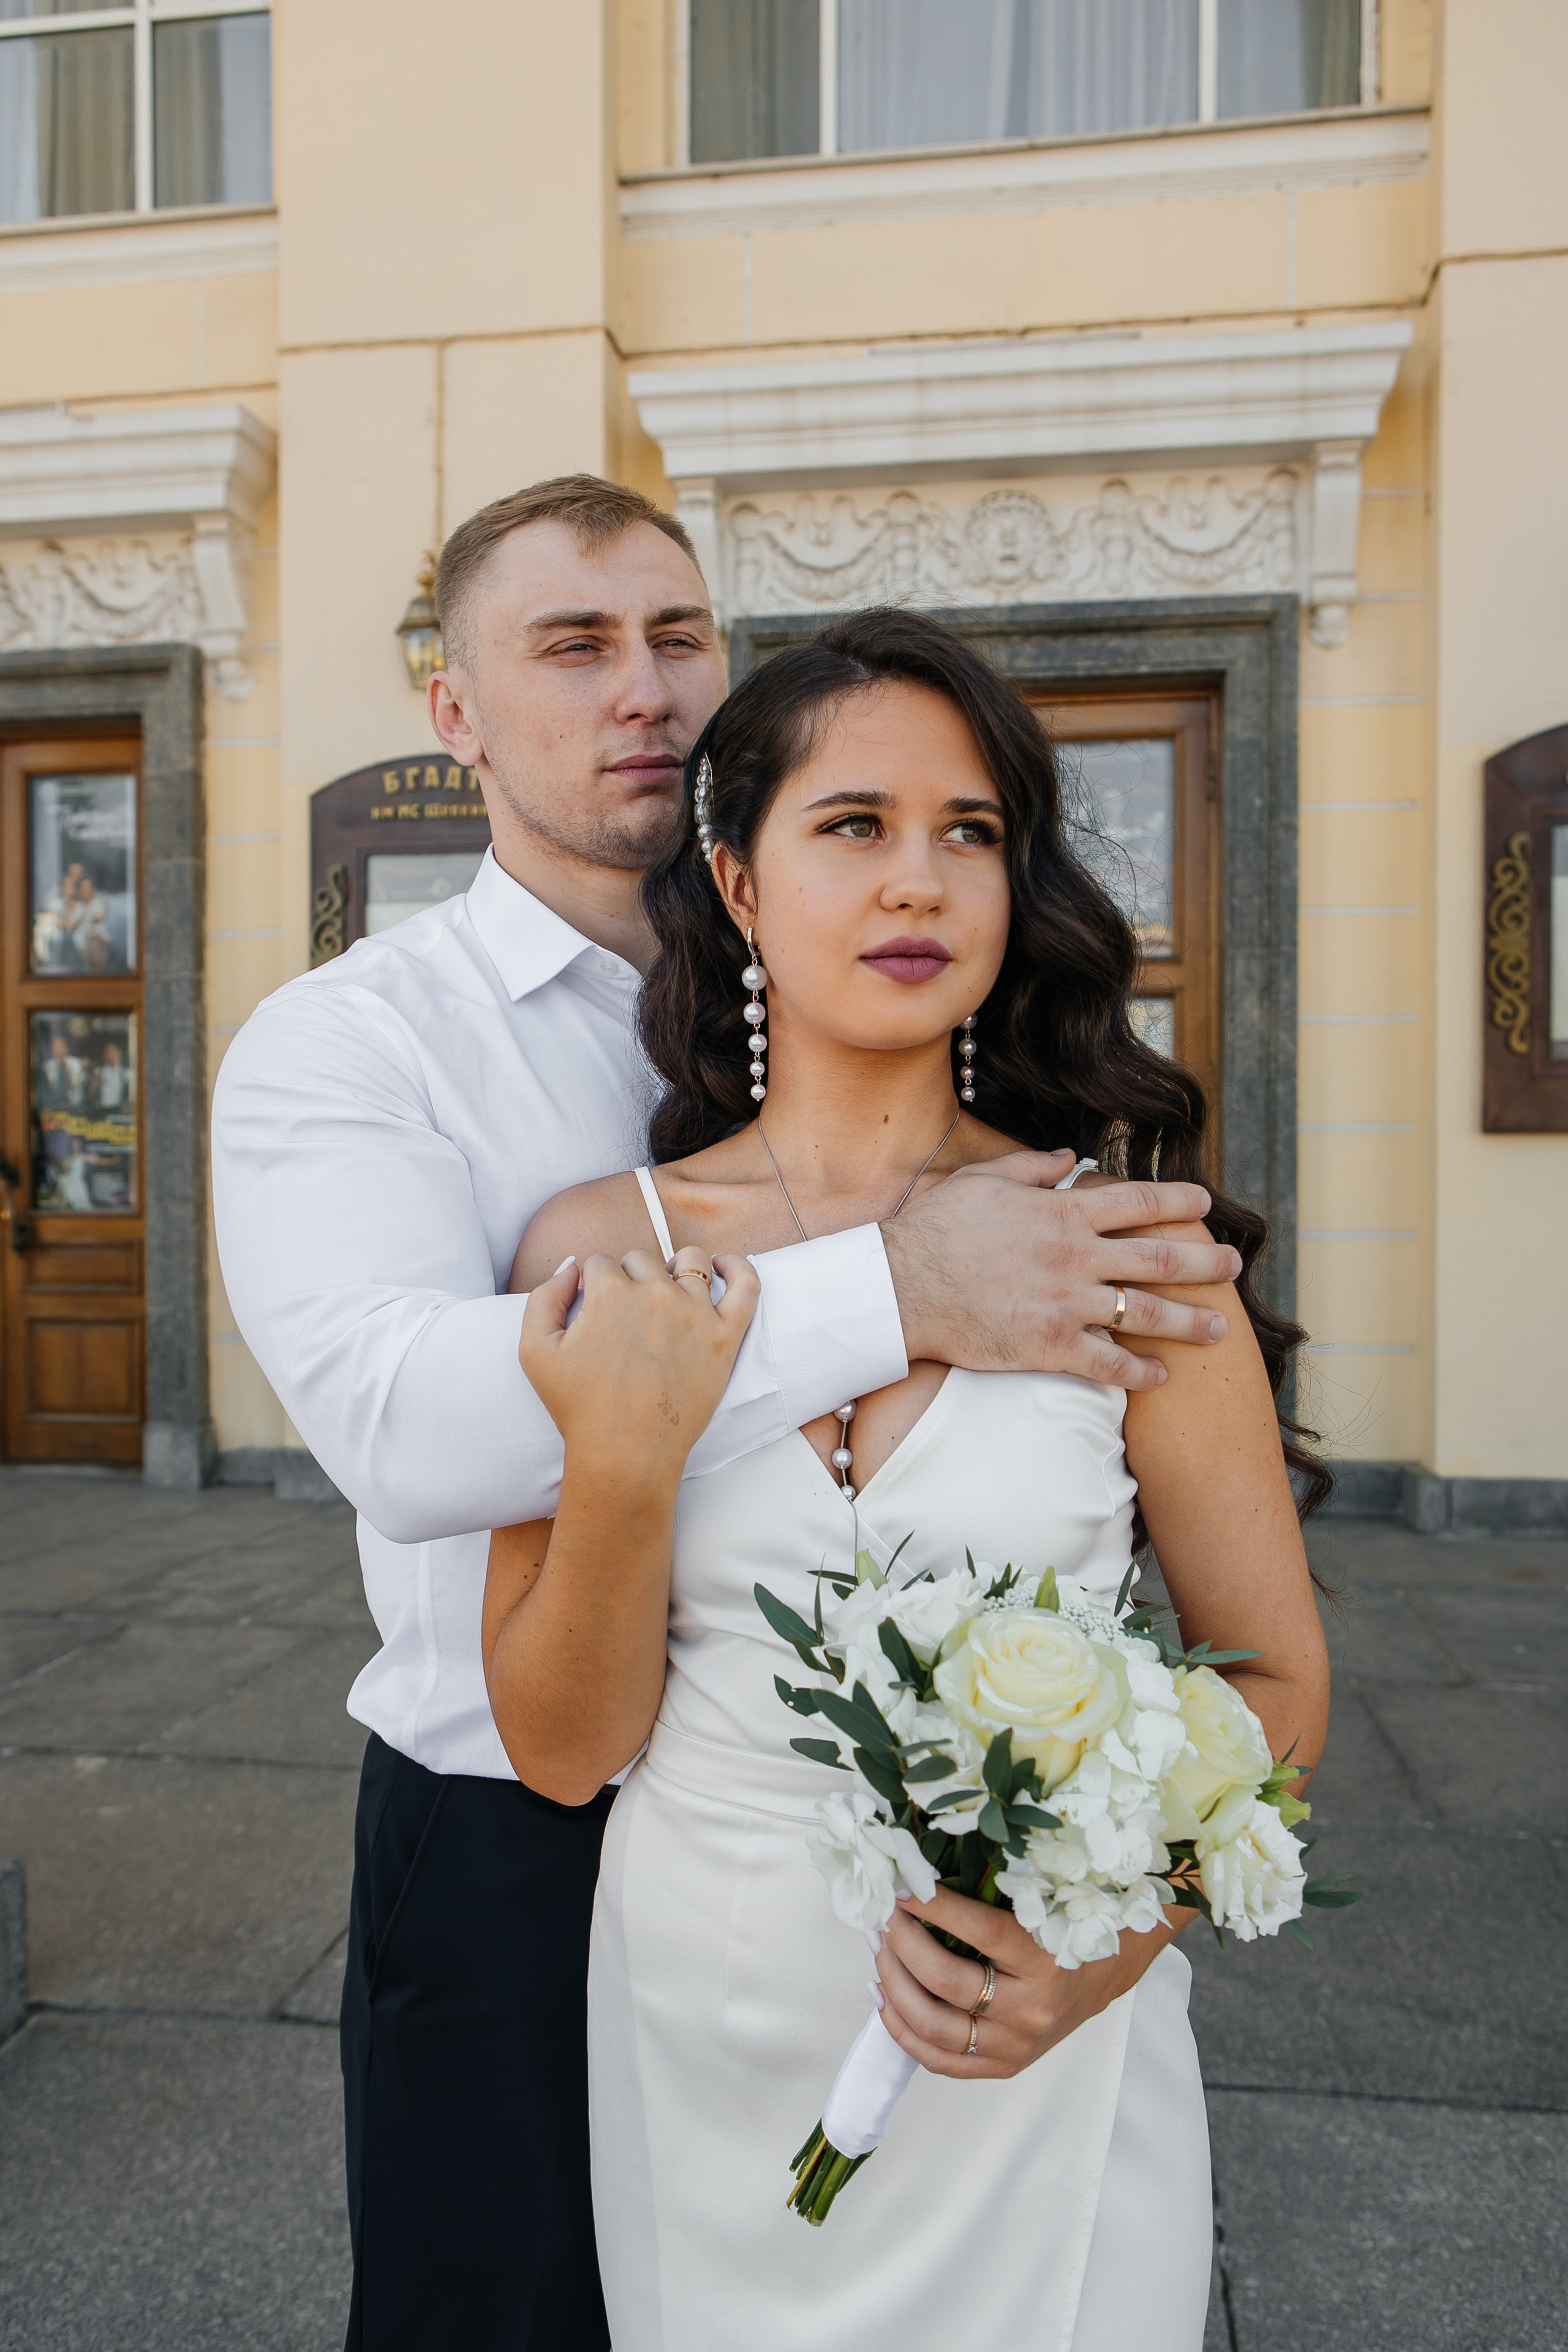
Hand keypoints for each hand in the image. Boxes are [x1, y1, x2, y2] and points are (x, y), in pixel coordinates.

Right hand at [520, 1246, 759, 1490]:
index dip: (593, 1286)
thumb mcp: (534, 1351)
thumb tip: (571, 1267)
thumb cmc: (579, 1408)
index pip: (601, 1264)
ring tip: (667, 1291)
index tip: (594, 1311)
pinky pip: (746, 1285)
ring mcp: (695, 1313)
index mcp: (610, 1292)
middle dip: (628, 1279)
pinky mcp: (724, 1337)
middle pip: (641, 1261)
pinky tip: (722, 1267)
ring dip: (673, 1269)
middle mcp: (655, 1293)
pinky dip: (738, 1268)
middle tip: (625, 1318)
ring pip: (689, 1262)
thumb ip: (543, 1298)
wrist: (625, 1455)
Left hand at [874, 1884, 1176, 2078]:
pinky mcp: (1005, 2066)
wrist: (1104, 1975)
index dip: (934, 1907)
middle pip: (947, 1982)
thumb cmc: (1066, 1929)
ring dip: (894, 1986)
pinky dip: (904, 2031)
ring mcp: (1017, 2045)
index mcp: (1046, 1959)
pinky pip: (940, 2061)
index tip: (901, 1887)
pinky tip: (885, 1998)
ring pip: (935, 2027)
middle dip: (902, 1945)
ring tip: (879, 1954)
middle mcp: (1032, 2009)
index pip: (981, 1931)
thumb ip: (991, 1892)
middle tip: (883, 1920)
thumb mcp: (1040, 1903)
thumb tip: (923, 1874)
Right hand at [883, 1150, 1241, 1391]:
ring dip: (1189, 1321)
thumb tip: (1068, 1157)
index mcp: (1061, 1213)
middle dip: (1203, 1261)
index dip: (1176, 1200)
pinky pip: (1108, 1363)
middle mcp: (1074, 1256)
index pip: (1136, 1201)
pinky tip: (1161, 1375)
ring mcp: (1066, 1303)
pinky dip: (1139, 1371)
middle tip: (1235, 1265)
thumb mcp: (983, 1180)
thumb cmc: (935, 1229)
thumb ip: (1031, 1167)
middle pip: (1157, 1257)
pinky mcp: (1050, 1346)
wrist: (900, 1286)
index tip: (1205, 1201)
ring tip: (1221, 1328)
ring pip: (1145, 1313)